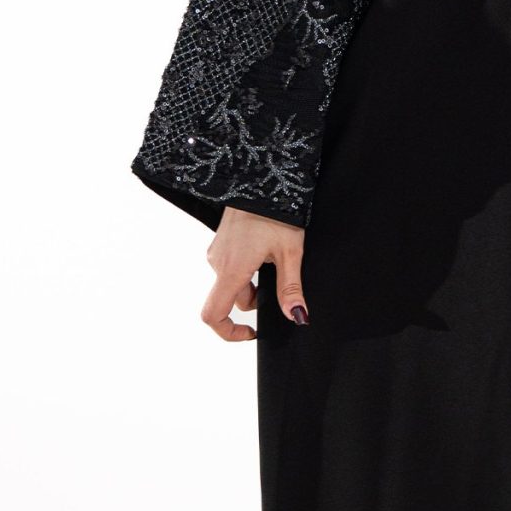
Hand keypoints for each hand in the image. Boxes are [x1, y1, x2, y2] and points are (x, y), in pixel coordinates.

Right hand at [201, 207, 308, 341]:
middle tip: (280, 279)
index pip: (213, 315)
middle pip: (231, 299)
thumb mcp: (291, 253)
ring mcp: (217, 252)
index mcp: (232, 270)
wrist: (262, 177)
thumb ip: (291, 289)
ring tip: (276, 258)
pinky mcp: (220, 243)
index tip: (251, 333)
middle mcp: (218, 263)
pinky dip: (247, 269)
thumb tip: (296, 317)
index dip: (229, 332)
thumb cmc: (277, 212)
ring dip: (253, 282)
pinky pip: (230, 267)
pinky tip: (265, 250)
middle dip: (256, 299)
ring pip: (233, 282)